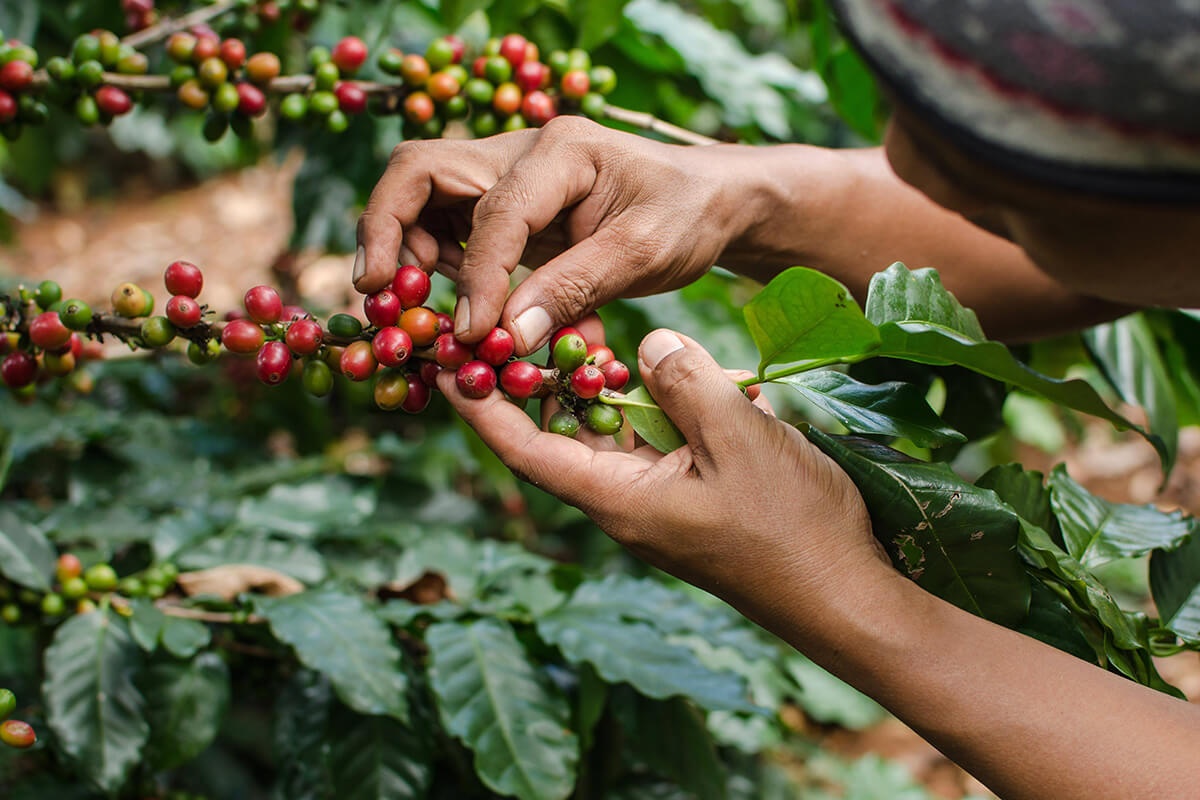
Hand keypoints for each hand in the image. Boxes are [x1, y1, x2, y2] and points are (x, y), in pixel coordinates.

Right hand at [355, 117, 769, 352]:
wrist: (709, 201)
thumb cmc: (686, 217)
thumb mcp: (643, 254)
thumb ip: (574, 290)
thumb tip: (506, 337)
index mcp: (560, 151)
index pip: (493, 210)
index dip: (477, 276)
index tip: (473, 334)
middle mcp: (520, 152)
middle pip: (420, 172)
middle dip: (387, 231)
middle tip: (378, 295)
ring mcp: (507, 176)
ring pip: (422, 199)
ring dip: (406, 252)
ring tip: (412, 309)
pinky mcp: (507, 206)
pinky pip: (449, 229)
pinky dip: (438, 267)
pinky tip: (455, 308)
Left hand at [436, 324, 891, 631]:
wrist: (846, 593)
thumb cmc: (792, 527)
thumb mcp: (738, 439)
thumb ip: (685, 382)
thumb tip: (647, 344)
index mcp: (617, 499)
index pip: (525, 449)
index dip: (481, 406)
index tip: (446, 362)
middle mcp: (625, 503)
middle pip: (560, 436)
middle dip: (538, 381)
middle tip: (519, 322)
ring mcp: (658, 503)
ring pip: (609, 435)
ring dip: (599, 387)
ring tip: (585, 331)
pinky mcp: (690, 497)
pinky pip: (652, 443)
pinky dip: (649, 405)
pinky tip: (665, 370)